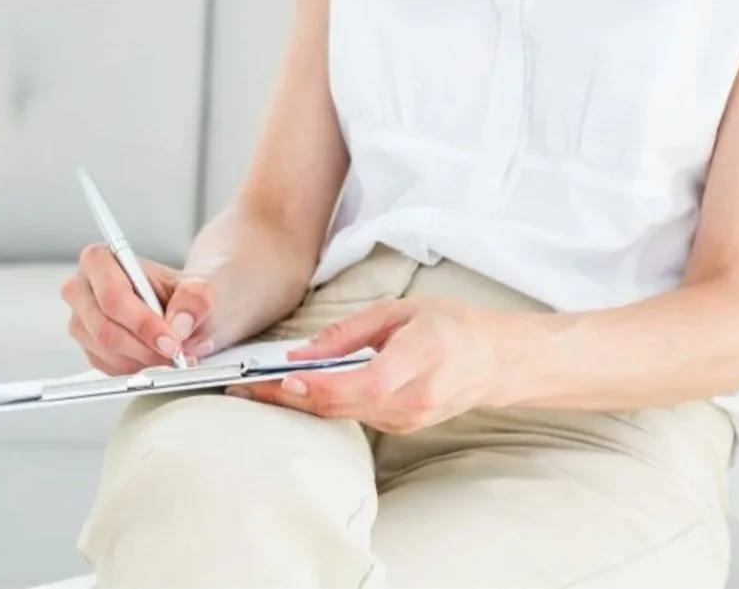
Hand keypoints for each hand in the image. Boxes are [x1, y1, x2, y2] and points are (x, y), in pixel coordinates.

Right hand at [61, 244, 217, 374]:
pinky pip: (108, 368)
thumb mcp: (201, 287)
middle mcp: (82, 290)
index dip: (142, 323)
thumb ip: (194, 299)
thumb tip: (179, 324)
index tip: (172, 341)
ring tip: (175, 357)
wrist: (187, 308)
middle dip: (144, 347)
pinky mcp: (89, 348)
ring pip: (106, 352)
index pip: (112, 295)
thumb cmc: (185, 292)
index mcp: (100, 260)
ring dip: (144, 361)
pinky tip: (159, 360)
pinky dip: (138, 370)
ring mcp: (82, 321)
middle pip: (104, 328)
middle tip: (176, 355)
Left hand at [229, 298, 505, 432]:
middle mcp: (413, 400)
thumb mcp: (400, 311)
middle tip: (244, 389)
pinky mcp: (400, 428)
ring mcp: (407, 420)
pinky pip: (354, 417)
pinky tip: (295, 395)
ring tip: (256, 391)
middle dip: (289, 400)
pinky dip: (322, 406)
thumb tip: (302, 352)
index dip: (318, 387)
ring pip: (342, 416)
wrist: (495, 362)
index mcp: (418, 361)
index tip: (280, 379)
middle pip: (341, 407)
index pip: (361, 385)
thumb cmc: (450, 327)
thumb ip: (350, 332)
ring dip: (299, 405)